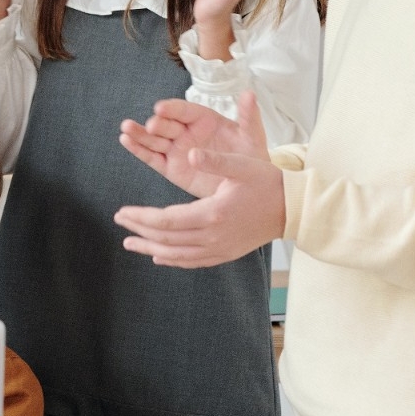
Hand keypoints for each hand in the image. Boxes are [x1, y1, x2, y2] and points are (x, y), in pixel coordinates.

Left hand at [114, 93, 283, 267]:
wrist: (294, 209)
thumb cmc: (268, 182)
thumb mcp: (242, 165)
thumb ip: (215, 161)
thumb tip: (192, 153)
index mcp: (214, 213)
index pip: (166, 220)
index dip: (141, 218)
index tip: (122, 212)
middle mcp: (214, 236)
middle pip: (166, 239)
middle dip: (140, 231)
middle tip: (119, 221)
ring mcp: (220, 249)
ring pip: (177, 254)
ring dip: (151, 248)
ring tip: (129, 243)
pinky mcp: (226, 253)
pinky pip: (193, 262)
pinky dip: (173, 260)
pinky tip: (159, 256)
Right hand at [119, 92, 269, 197]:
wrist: (245, 185)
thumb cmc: (249, 157)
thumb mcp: (252, 136)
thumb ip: (248, 116)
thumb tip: (249, 92)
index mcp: (204, 119)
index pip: (184, 110)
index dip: (172, 109)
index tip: (161, 108)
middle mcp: (186, 131)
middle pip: (166, 124)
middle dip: (157, 124)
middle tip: (151, 126)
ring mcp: (176, 149)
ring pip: (154, 139)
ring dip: (139, 133)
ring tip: (126, 129)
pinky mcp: (169, 167)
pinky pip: (151, 157)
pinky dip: (138, 150)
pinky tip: (126, 141)